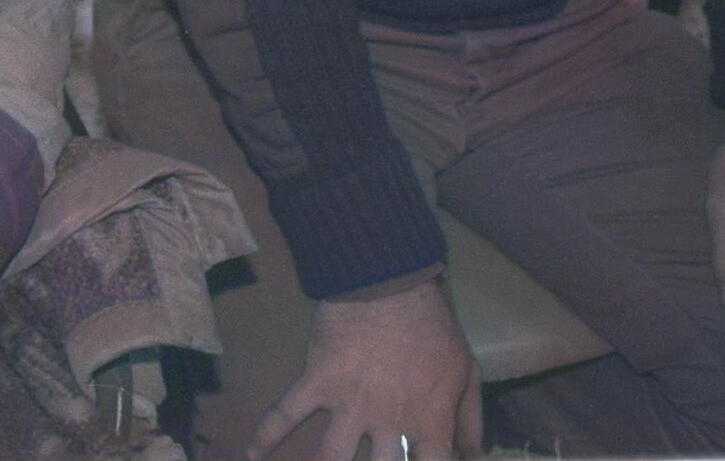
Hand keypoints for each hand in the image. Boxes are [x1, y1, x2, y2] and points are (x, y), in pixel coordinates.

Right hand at [250, 276, 479, 460]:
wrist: (390, 282)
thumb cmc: (433, 328)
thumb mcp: (466, 373)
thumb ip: (470, 422)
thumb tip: (474, 459)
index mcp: (428, 424)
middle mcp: (387, 423)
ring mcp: (347, 405)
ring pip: (331, 456)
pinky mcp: (316, 382)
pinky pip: (285, 413)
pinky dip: (265, 436)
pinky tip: (250, 454)